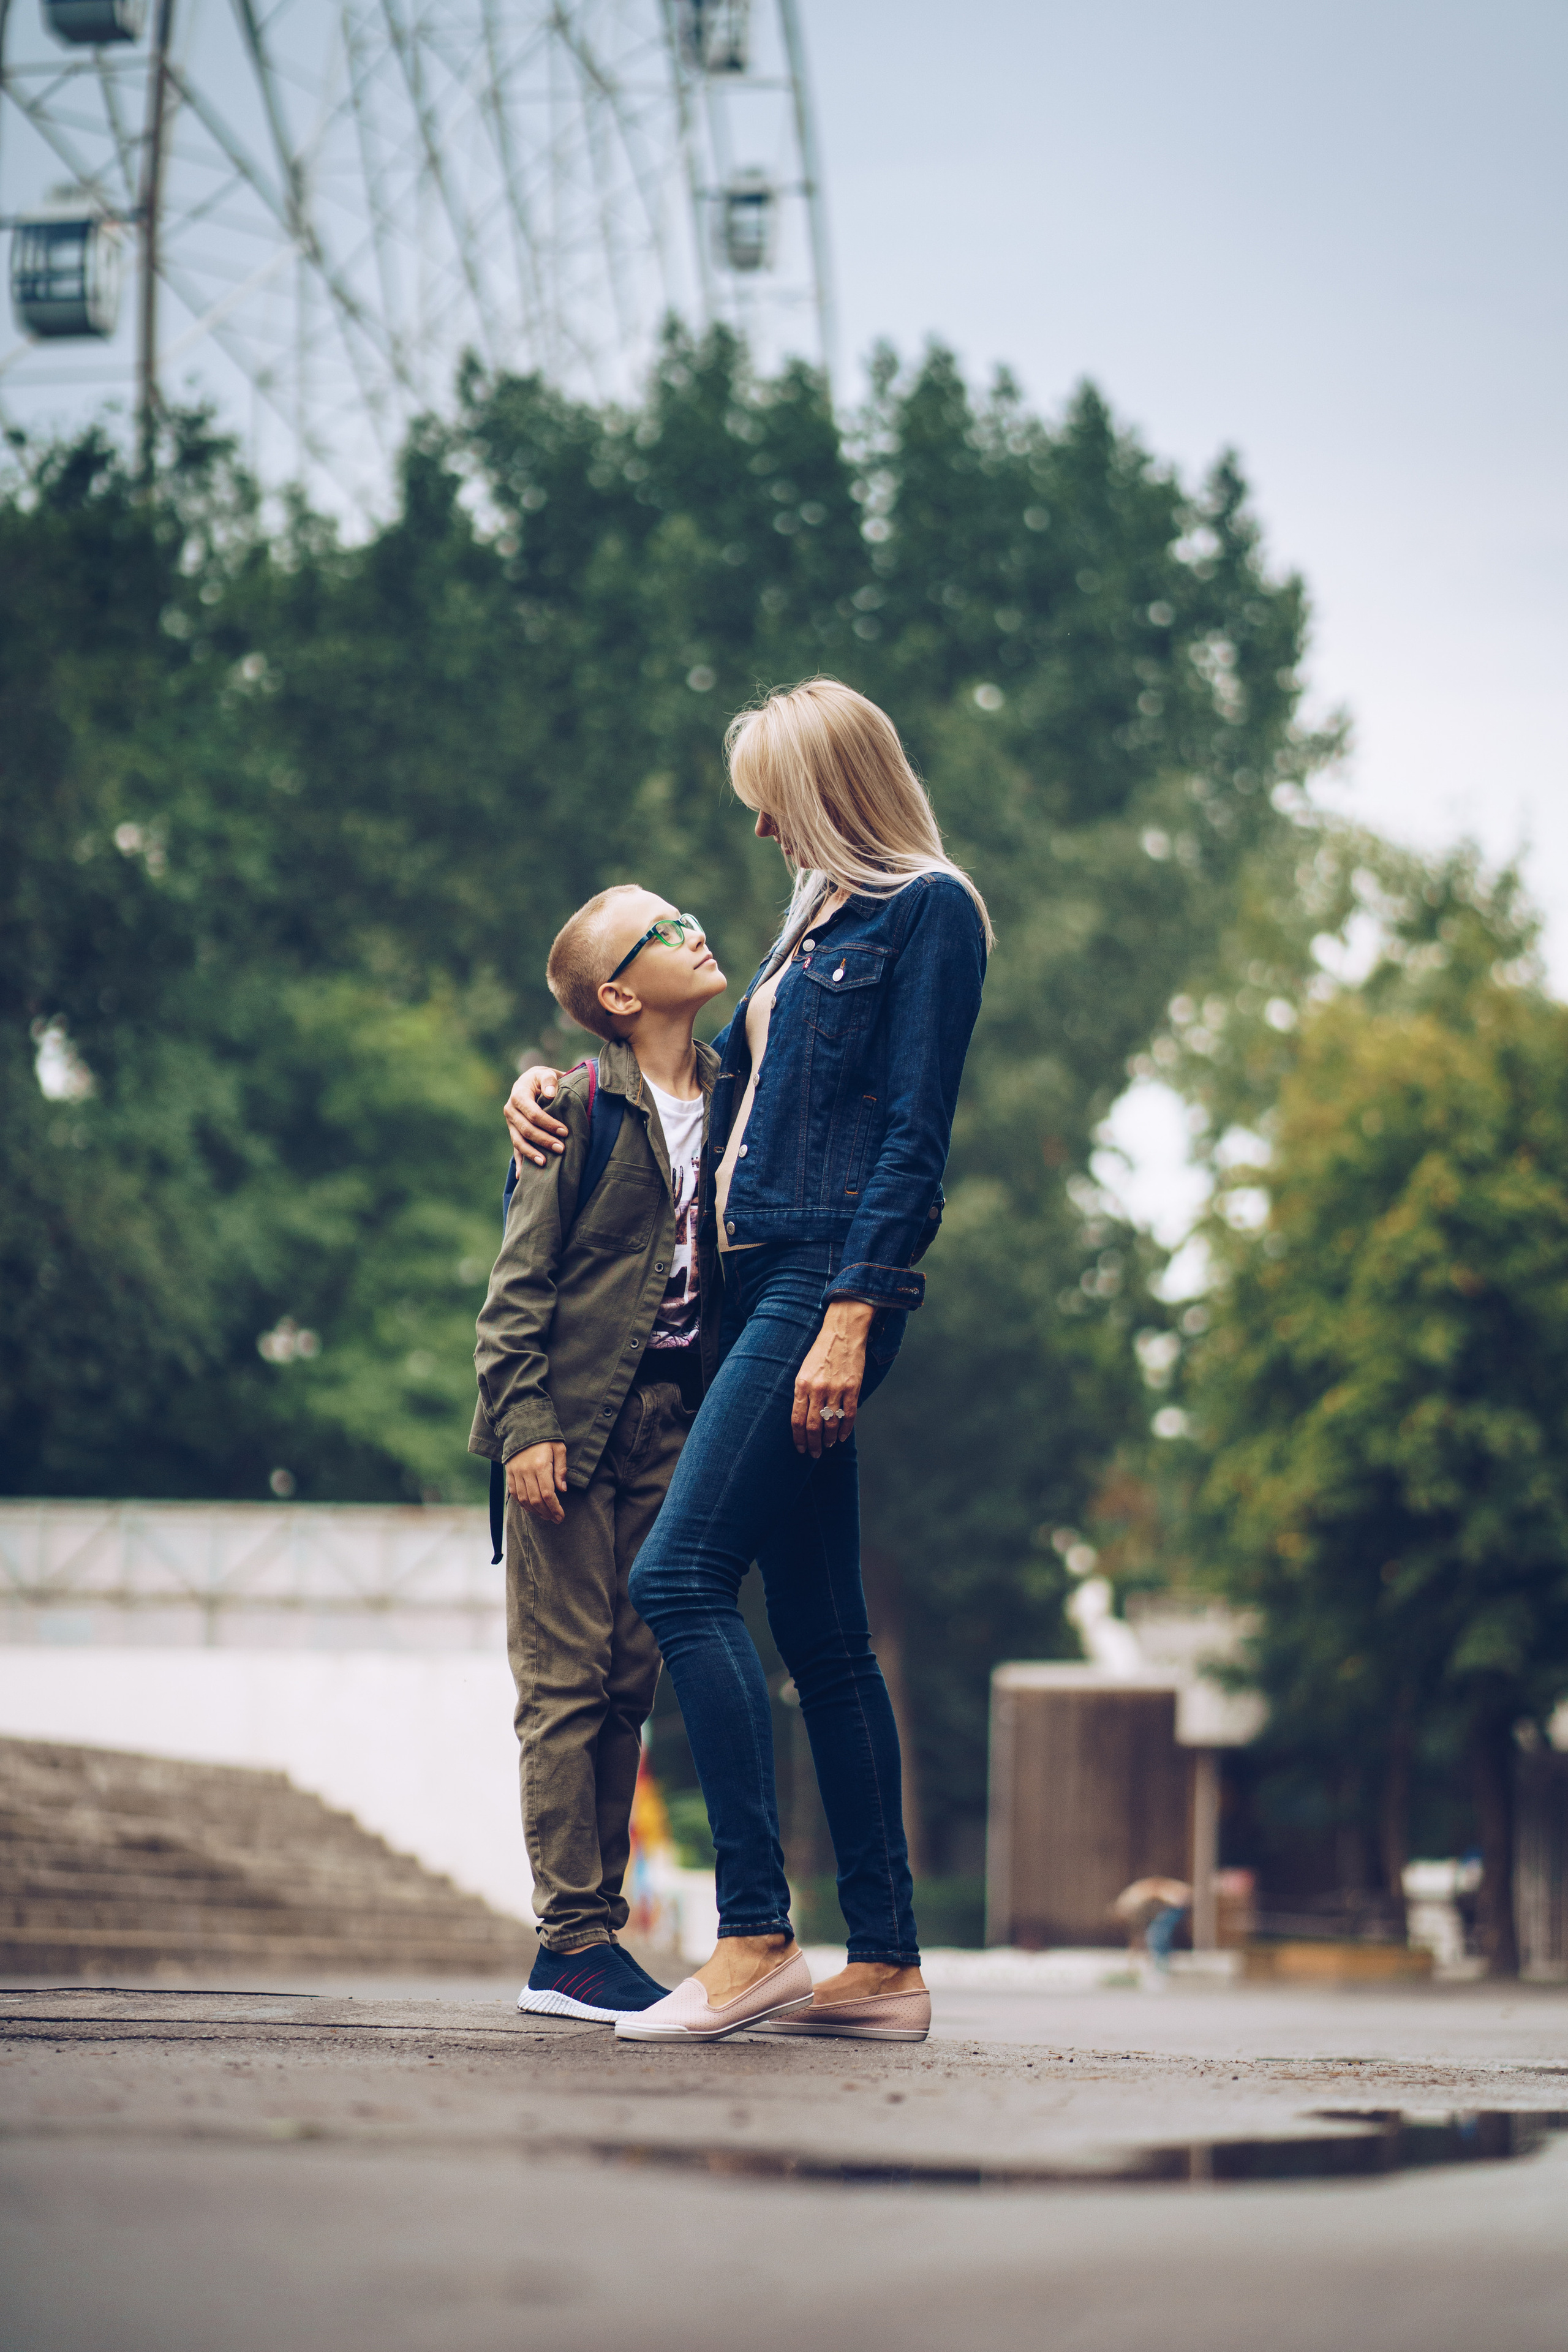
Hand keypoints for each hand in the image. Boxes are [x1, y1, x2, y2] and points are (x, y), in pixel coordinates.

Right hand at [505, 1066, 566, 1167]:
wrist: (532, 1082)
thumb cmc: (543, 1079)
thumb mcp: (546, 1073)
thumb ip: (549, 1080)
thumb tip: (550, 1094)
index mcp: (518, 1095)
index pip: (533, 1113)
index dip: (548, 1124)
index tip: (565, 1132)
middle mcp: (510, 1110)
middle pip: (526, 1130)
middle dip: (543, 1141)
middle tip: (561, 1149)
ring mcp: (510, 1124)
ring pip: (518, 1142)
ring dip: (531, 1154)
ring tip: (545, 1164)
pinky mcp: (513, 1133)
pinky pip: (515, 1149)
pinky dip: (519, 1163)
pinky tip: (521, 1177)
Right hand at [506, 1441, 567, 1522]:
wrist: (523, 1426)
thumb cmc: (545, 1438)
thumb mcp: (559, 1449)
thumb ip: (561, 1470)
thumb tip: (563, 1490)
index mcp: (540, 1465)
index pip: (548, 1494)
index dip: (555, 1508)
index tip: (561, 1516)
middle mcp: (526, 1471)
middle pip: (535, 1500)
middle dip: (547, 1513)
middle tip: (555, 1519)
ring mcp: (515, 1473)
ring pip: (524, 1500)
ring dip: (535, 1511)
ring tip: (545, 1515)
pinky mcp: (509, 1473)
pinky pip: (514, 1494)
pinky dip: (523, 1504)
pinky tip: (531, 1509)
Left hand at [792, 1301, 874, 1457]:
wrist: (842, 1332)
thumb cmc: (821, 1351)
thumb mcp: (804, 1370)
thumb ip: (802, 1393)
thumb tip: (802, 1418)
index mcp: (801, 1384)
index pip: (797, 1419)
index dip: (798, 1438)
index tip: (800, 1448)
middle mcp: (817, 1388)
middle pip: (813, 1426)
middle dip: (813, 1444)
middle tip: (814, 1453)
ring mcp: (836, 1388)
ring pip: (831, 1423)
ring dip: (829, 1438)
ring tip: (827, 1445)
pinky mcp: (853, 1387)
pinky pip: (848, 1415)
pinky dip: (845, 1429)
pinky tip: (841, 1437)